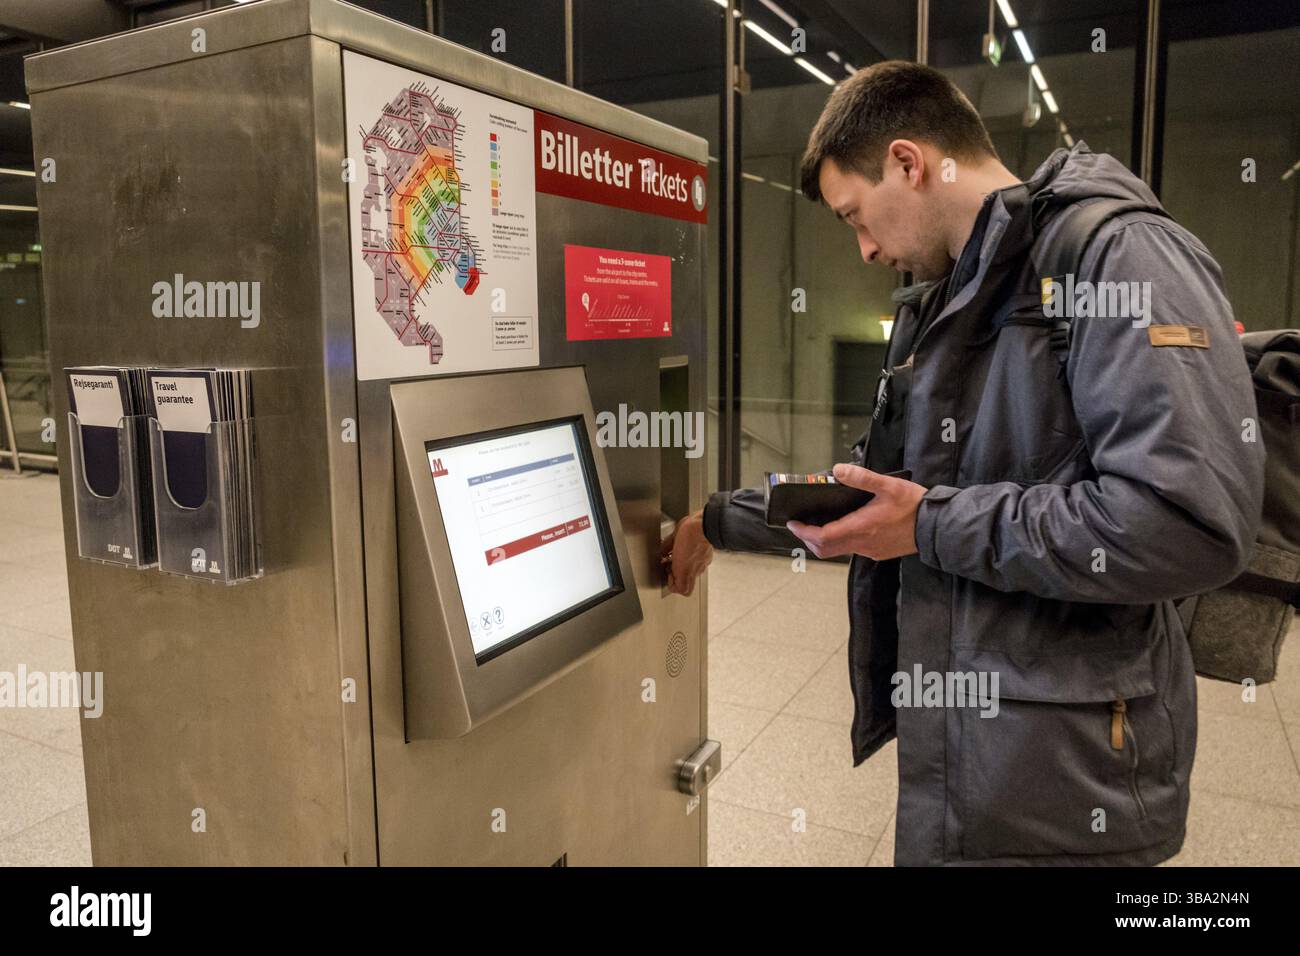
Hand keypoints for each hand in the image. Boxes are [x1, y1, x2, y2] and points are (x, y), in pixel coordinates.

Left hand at [661, 509, 712, 595]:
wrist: (706, 524)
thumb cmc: (690, 531)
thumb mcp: (671, 539)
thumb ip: (666, 548)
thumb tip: (662, 551)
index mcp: (683, 569)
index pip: (681, 590)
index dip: (672, 585)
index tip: (668, 573)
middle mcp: (695, 570)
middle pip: (687, 586)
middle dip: (677, 578)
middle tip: (672, 567)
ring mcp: (702, 564)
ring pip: (693, 575)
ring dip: (685, 569)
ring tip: (680, 557)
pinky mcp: (707, 557)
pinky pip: (700, 565)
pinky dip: (694, 562)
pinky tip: (689, 551)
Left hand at [787, 464, 926, 560]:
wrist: (938, 527)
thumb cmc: (915, 506)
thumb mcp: (889, 486)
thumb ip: (862, 478)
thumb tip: (838, 469)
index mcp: (860, 527)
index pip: (822, 537)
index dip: (804, 532)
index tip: (793, 523)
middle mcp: (862, 543)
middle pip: (825, 549)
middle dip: (809, 538)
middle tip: (801, 525)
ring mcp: (870, 550)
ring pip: (838, 551)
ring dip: (824, 541)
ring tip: (818, 525)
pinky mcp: (878, 552)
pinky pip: (853, 550)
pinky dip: (840, 541)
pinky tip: (845, 527)